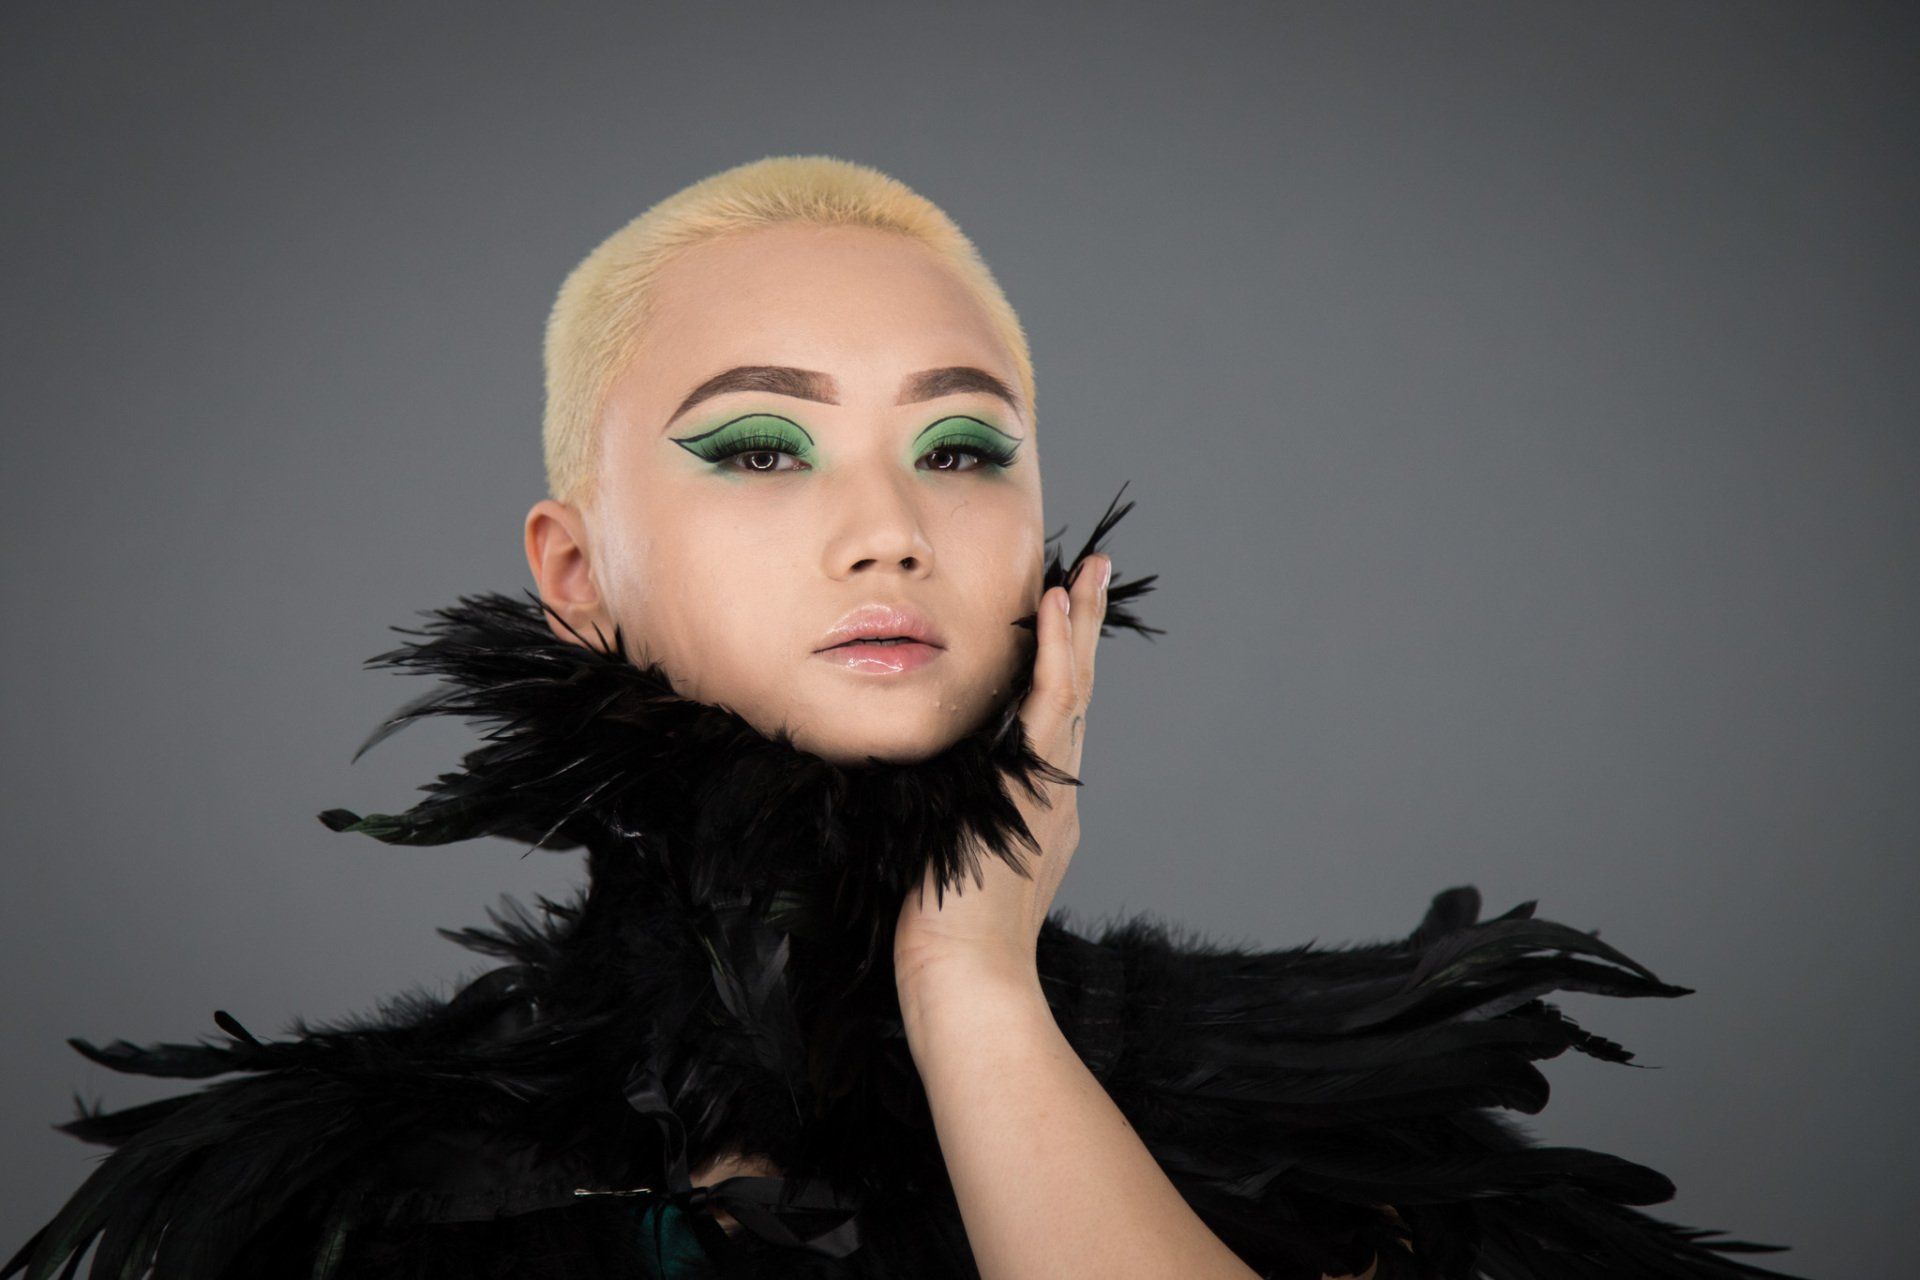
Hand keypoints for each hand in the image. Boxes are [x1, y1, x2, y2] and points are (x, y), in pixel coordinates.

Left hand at [893, 553, 1111, 992]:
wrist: (966, 976)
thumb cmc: (946, 934)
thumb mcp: (950, 857)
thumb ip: (955, 816)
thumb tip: (931, 788)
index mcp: (1038, 806)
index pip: (1052, 718)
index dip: (1057, 663)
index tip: (1054, 613)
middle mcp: (1054, 793)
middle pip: (1077, 693)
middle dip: (1082, 631)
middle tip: (1089, 573)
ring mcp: (1051, 790)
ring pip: (1075, 690)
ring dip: (1077, 626)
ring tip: (1083, 572)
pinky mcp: (1036, 787)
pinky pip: (1054, 707)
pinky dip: (1057, 653)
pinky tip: (1055, 607)